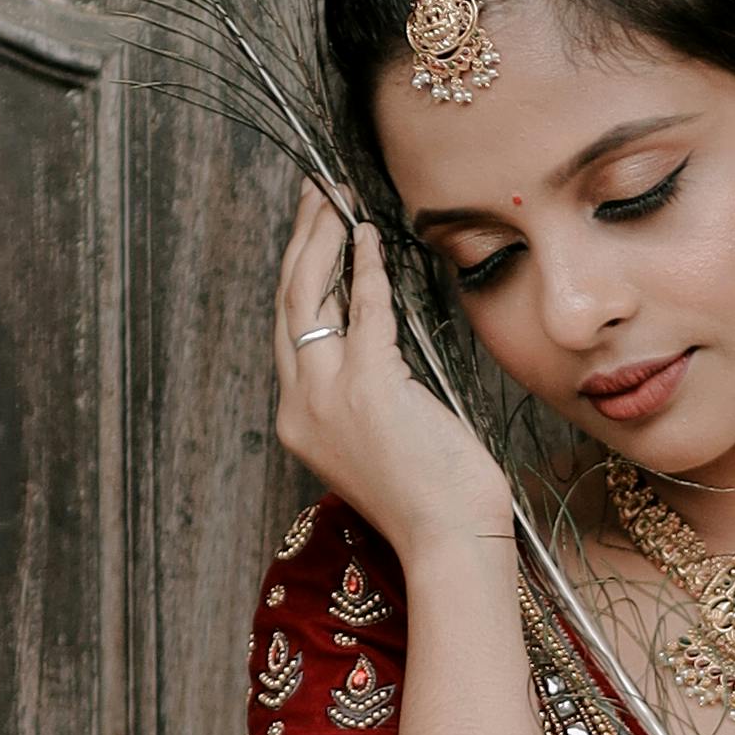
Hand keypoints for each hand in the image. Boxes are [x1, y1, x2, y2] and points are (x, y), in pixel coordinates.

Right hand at [271, 196, 519, 569]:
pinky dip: (367, 267)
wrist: (448, 540)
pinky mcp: (368, 388)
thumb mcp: (380, 438)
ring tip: (334, 198)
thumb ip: (365, 389)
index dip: (297, 273)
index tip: (312, 231)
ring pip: (308, 297)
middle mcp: (300, 405)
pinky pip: (364, 310)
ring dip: (322, 239)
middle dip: (299, 240)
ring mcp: (327, 397)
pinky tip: (372, 236)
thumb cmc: (431, 495)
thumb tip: (376, 329)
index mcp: (299, 420)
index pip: (288, 330)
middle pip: (286, 303)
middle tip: (314, 194)